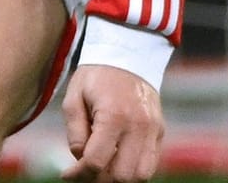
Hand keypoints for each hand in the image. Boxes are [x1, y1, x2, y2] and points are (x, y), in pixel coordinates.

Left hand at [60, 64, 162, 182]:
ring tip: (102, 167)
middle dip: (99, 179)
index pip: (96, 161)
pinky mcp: (160, 133)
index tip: (67, 175)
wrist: (128, 55)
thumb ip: (75, 132)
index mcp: (114, 116)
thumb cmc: (96, 76)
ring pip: (141, 176)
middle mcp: (138, 127)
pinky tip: (117, 160)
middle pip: (121, 175)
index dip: (79, 174)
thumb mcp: (73, 98)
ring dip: (119, 177)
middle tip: (85, 171)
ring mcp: (153, 131)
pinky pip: (150, 165)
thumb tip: (80, 160)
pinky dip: (133, 170)